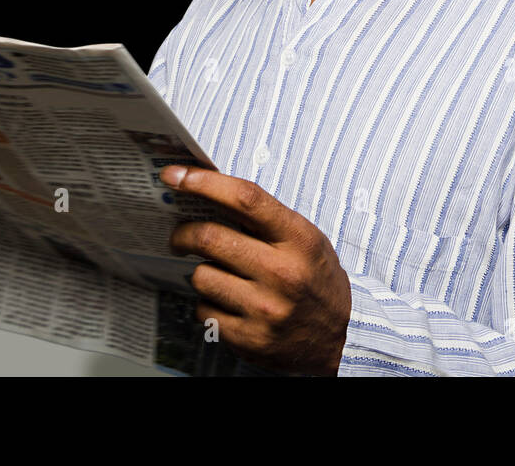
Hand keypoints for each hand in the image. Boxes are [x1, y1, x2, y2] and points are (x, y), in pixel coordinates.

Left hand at [163, 165, 350, 375]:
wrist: (339, 337)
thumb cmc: (317, 279)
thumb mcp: (305, 240)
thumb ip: (265, 220)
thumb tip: (210, 194)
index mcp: (299, 240)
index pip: (245, 199)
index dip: (204, 182)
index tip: (175, 175)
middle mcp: (282, 274)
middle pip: (210, 237)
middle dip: (183, 233)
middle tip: (180, 235)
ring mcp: (265, 309)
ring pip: (201, 276)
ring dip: (201, 271)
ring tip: (219, 274)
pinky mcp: (249, 339)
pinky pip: (204, 311)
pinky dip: (208, 303)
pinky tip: (228, 303)